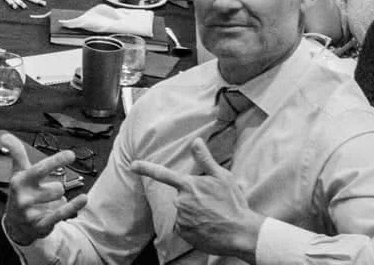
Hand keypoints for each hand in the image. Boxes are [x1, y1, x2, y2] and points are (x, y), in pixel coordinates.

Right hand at [2, 135, 86, 246]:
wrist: (16, 225)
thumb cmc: (20, 194)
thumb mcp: (17, 174)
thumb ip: (17, 154)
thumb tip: (6, 136)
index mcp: (19, 181)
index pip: (40, 169)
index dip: (56, 161)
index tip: (71, 155)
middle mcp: (25, 196)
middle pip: (57, 186)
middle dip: (56, 187)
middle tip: (47, 190)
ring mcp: (32, 212)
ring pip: (61, 198)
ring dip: (58, 200)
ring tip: (46, 203)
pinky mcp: (41, 224)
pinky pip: (62, 213)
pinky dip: (74, 206)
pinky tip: (83, 198)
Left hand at [129, 136, 264, 258]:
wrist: (241, 233)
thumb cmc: (233, 204)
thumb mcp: (222, 177)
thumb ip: (205, 159)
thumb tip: (195, 141)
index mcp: (188, 185)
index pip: (162, 174)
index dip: (146, 168)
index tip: (132, 165)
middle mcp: (181, 201)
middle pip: (181, 197)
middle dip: (193, 199)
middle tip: (212, 204)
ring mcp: (181, 219)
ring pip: (183, 212)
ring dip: (194, 213)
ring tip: (212, 216)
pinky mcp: (184, 233)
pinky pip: (185, 227)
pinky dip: (194, 226)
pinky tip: (208, 226)